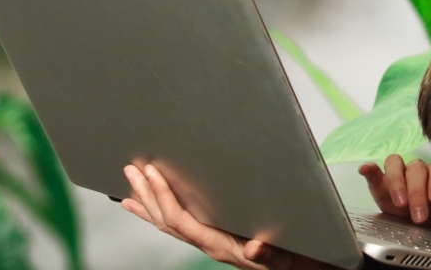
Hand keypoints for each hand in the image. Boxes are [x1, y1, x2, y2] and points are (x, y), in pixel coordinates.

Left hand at [120, 164, 331, 269]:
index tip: (151, 174)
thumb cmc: (299, 261)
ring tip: (131, 184)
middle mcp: (211, 245)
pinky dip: (161, 213)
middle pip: (168, 221)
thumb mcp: (289, 258)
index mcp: (222, 246)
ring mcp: (211, 242)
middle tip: (131, 170)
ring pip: (170, 223)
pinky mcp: (217, 238)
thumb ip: (271, 254)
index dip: (163, 197)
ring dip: (149, 202)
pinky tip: (150, 205)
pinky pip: (181, 225)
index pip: (182, 221)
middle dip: (147, 195)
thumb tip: (254, 246)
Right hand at [359, 154, 430, 232]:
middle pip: (417, 169)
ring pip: (395, 164)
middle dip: (417, 193)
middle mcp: (419, 170)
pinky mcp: (380, 181)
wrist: (417, 223)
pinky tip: (366, 170)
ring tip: (398, 202)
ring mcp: (399, 173)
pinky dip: (370, 170)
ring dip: (396, 182)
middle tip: (419, 216)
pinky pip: (374, 170)